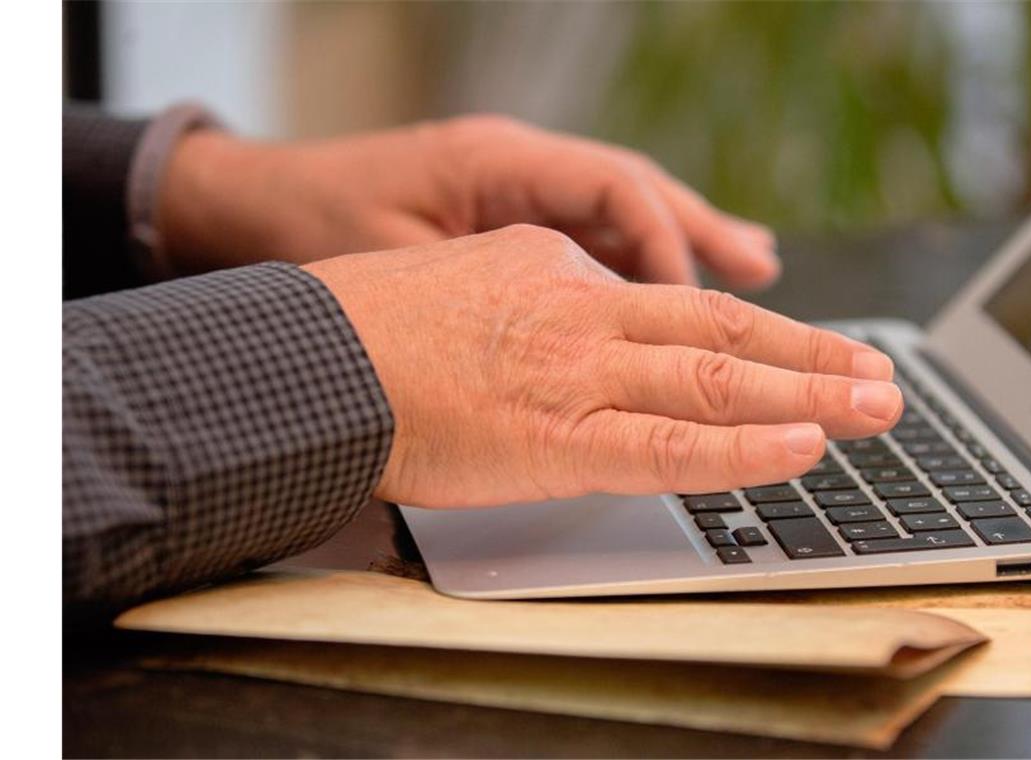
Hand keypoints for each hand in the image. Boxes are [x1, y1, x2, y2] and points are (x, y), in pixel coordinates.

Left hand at [160, 115, 778, 287]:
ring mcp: (512, 195)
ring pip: (619, 212)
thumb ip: (485, 288)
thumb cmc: (311, 232)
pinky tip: (668, 289)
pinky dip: (634, 262)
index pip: (614, 192)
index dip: (668, 247)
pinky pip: (586, 236)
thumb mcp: (393, 266)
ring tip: (755, 270)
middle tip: (770, 273)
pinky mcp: (503, 224)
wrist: (252, 215)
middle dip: (708, 234)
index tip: (706, 305)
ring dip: (685, 245)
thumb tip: (571, 319)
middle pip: (636, 194)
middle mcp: (516, 169)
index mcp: (496, 167)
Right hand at [304, 225, 899, 507]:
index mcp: (560, 272)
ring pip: (716, 379)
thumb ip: (535, 298)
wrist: (308, 358)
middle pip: (721, 331)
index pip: (674, 306)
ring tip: (877, 408)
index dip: (748, 338)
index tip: (793, 356)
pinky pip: (669, 443)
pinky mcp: (558, 436)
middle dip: (812, 354)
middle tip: (879, 373)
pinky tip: (803, 447)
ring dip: (809, 392)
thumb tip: (579, 325)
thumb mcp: (469, 281)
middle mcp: (584, 312)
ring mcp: (578, 372)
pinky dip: (742, 447)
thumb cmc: (367, 332)